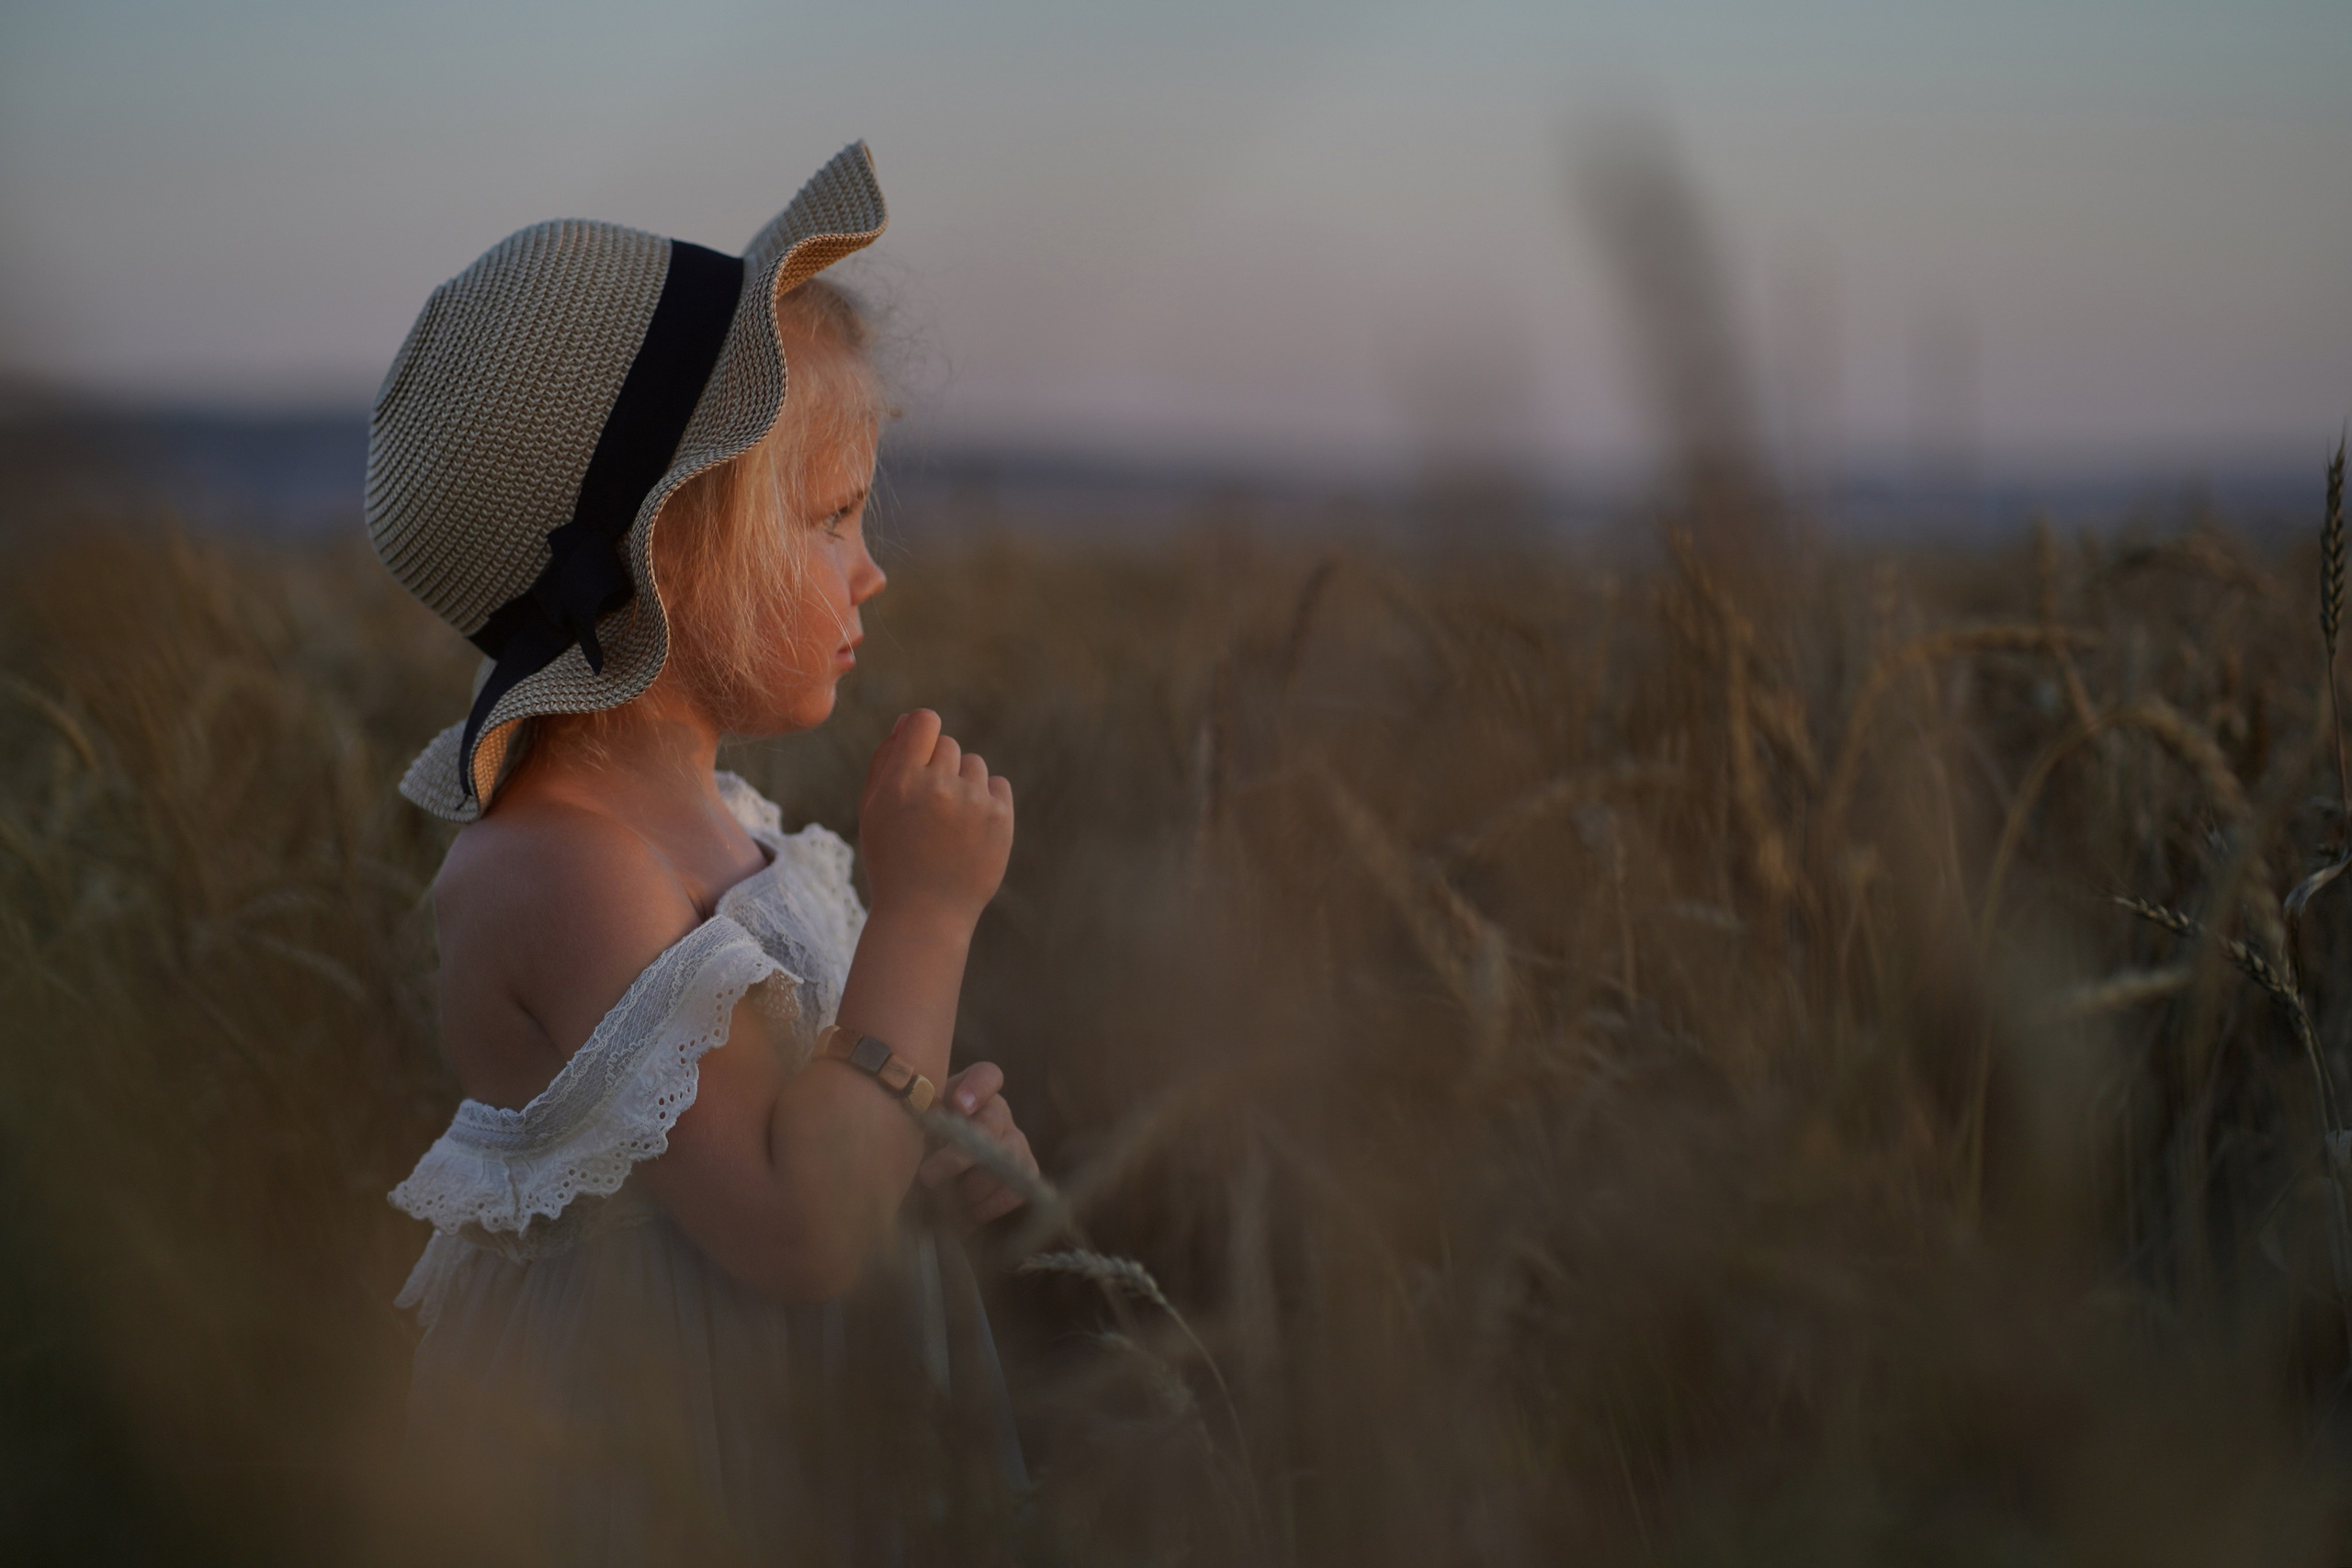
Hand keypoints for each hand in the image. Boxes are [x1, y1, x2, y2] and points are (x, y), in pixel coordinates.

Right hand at [858, 709, 1013, 927]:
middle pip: (949, 744)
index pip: (924, 721)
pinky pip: (998, 785)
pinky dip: (986, 800)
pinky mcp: (1000, 819)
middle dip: (938, 766)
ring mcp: (973, 803)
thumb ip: (885, 759)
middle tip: (928, 806)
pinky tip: (969, 828)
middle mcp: (939, 787)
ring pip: (974, 764)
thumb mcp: (873, 809)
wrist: (925, 913)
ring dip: (963, 783)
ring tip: (948, 822)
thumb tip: (908, 721)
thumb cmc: (891, 859)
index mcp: (901, 782)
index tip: (920, 748)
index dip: (922, 730)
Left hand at [917, 1062, 1037, 1225]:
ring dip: (977, 1183)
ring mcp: (1014, 1141)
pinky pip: (1022, 1184)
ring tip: (950, 1199)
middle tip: (927, 1176)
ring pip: (1010, 1155)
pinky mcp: (1025, 1170)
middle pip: (994, 1121)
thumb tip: (908, 1145)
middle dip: (959, 1154)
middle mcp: (996, 1113)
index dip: (977, 1088)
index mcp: (968, 1094)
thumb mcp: (910, 1132)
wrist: (930, 1184)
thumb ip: (913, 1129)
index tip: (957, 1106)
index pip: (986, 1076)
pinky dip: (994, 1202)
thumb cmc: (916, 1149)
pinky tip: (971, 1210)